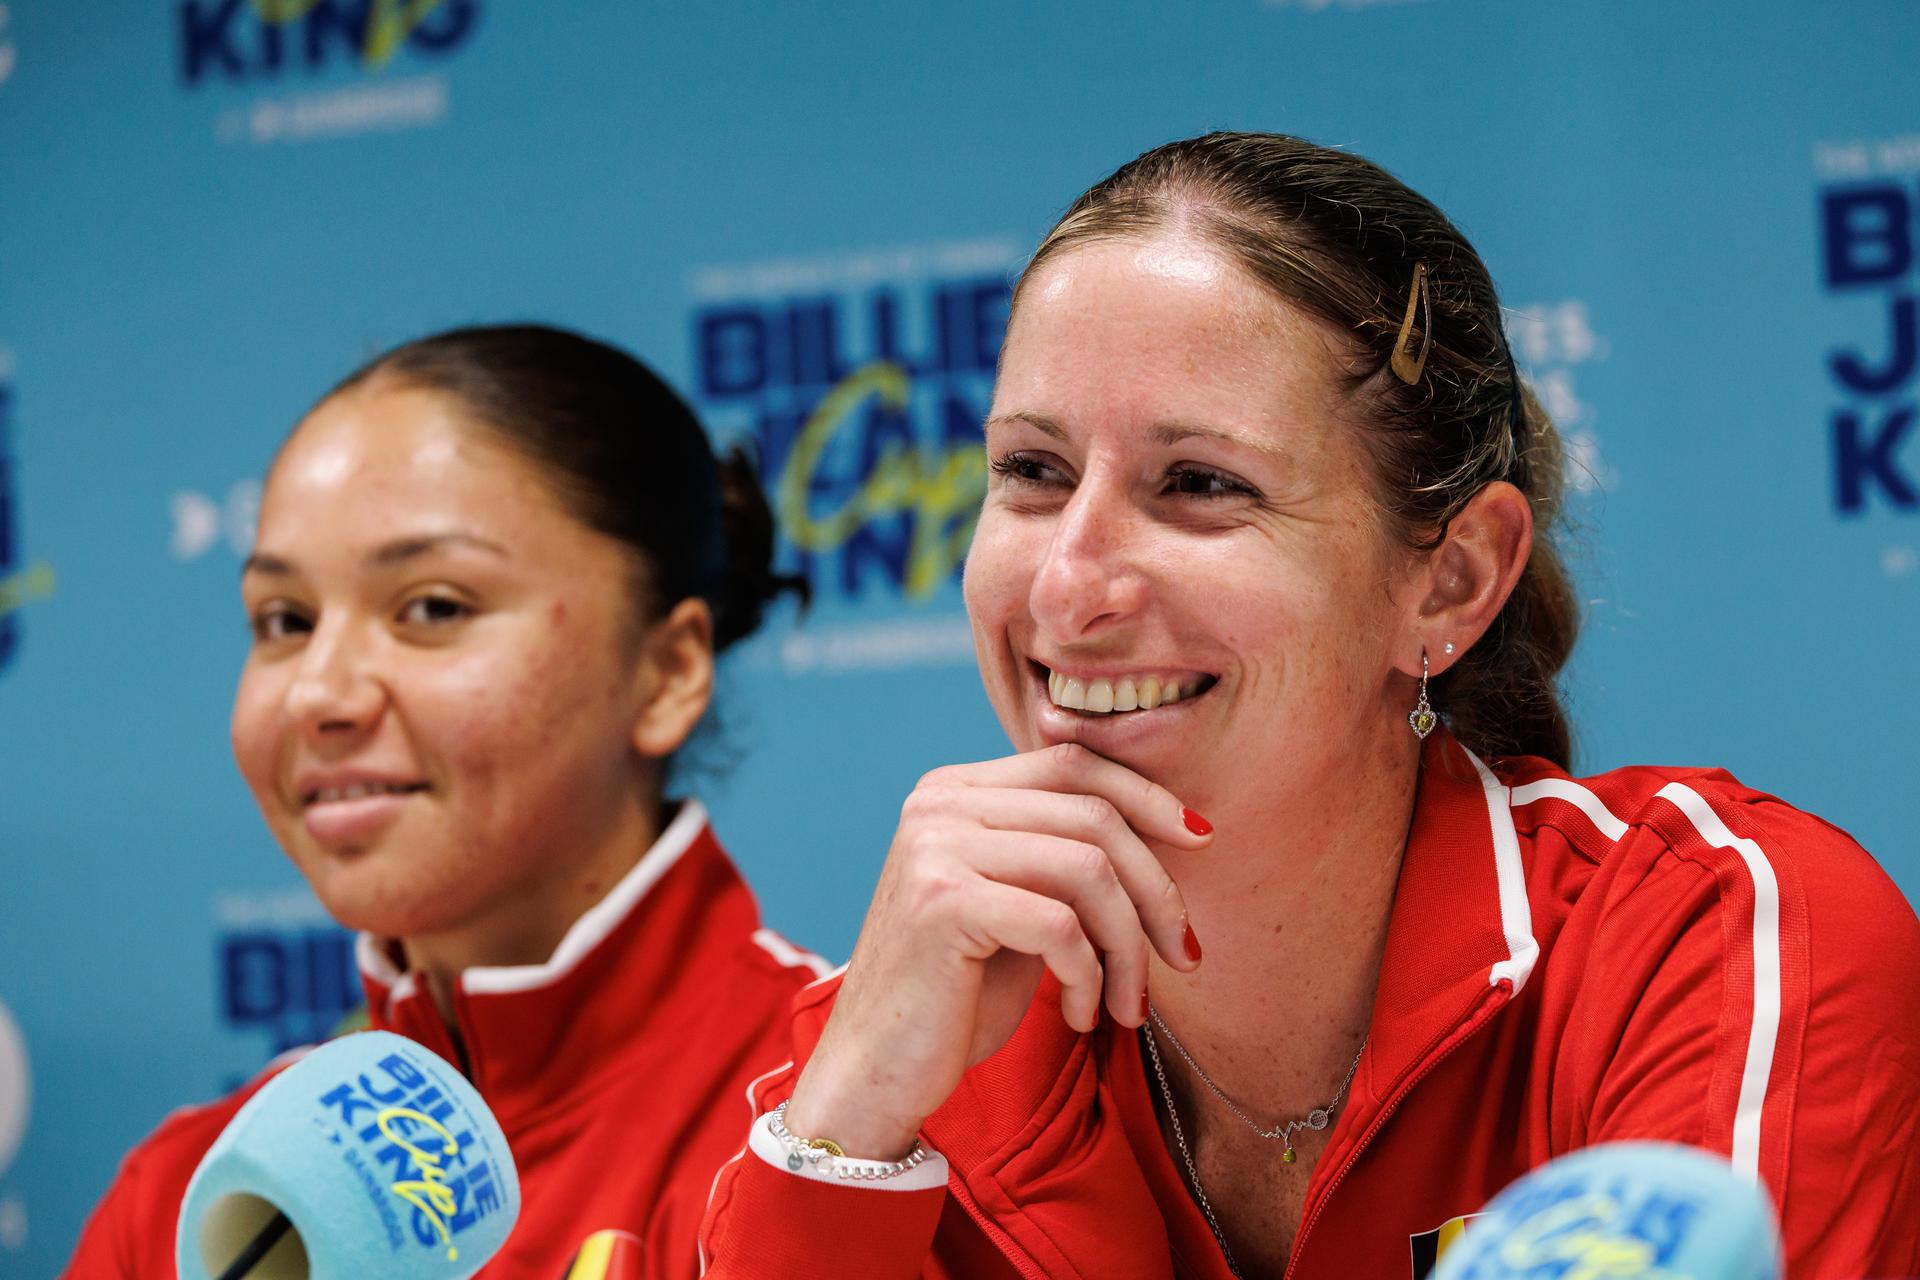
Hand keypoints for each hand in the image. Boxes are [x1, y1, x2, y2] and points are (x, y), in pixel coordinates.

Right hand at [783, 743, 1210, 1158]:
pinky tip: (1085, 1014)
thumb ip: (1063, 854)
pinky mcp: (942, 902)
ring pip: (1088, 870)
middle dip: (1157, 889)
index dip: (1147, 796)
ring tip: (1130, 1004)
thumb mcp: (1018, 906)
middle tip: (1185, 955)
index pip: (1074, 764)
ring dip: (1129, 947)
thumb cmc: (957, 995)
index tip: (1201, 839)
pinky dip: (1091, 976)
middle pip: (1093, 816)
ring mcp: (935, 847)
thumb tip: (1176, 827)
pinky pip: (1061, 925)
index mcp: (954, 790)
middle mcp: (939, 803)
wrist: (876, 1070)